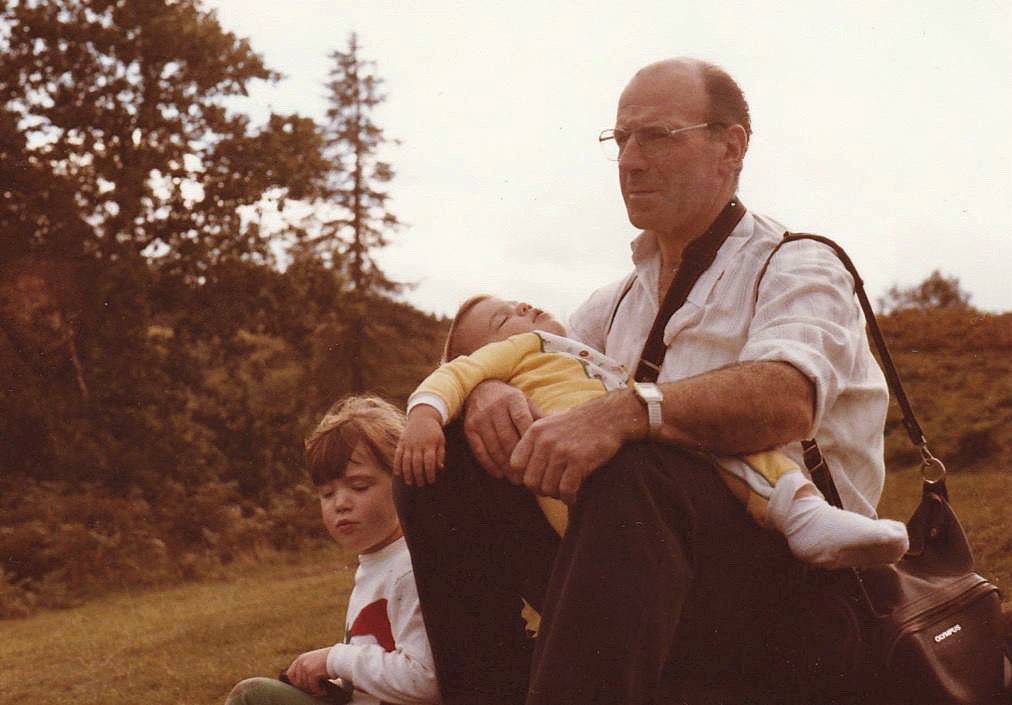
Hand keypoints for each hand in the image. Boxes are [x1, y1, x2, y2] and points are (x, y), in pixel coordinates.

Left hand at [284, 647, 331, 695]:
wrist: (339, 656)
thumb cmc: (328, 661)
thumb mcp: (314, 662)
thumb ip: (305, 670)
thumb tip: (300, 686)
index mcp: (300, 659)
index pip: (290, 675)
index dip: (296, 682)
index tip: (306, 686)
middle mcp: (301, 662)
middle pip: (298, 683)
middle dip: (307, 688)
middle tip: (317, 688)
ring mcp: (305, 666)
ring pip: (305, 686)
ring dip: (314, 690)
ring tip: (322, 688)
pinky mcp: (311, 672)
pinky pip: (313, 687)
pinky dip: (319, 691)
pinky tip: (324, 690)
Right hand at [394, 405, 445, 485]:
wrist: (422, 417)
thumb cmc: (434, 432)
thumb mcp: (441, 441)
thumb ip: (440, 455)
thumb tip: (440, 468)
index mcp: (430, 444)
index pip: (429, 461)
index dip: (430, 473)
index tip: (431, 481)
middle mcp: (418, 444)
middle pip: (417, 463)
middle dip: (418, 475)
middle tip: (420, 485)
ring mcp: (408, 443)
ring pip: (406, 461)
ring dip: (407, 473)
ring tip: (409, 483)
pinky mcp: (401, 442)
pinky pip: (398, 455)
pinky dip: (397, 465)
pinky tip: (398, 474)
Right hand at [463, 380, 541, 480]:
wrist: (480, 388)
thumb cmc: (510, 399)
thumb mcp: (525, 401)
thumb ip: (538, 416)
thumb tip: (559, 433)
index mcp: (512, 399)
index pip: (522, 420)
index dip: (530, 440)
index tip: (539, 458)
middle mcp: (494, 407)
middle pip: (507, 437)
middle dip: (518, 459)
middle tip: (529, 476)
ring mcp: (480, 418)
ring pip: (494, 446)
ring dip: (505, 466)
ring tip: (516, 479)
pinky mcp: (469, 428)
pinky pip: (479, 450)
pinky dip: (489, 464)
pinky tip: (500, 474)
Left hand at [511, 390, 637, 503]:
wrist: (609, 416)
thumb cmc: (579, 424)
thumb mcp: (550, 425)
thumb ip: (535, 444)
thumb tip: (521, 474)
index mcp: (535, 431)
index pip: (516, 464)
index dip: (524, 477)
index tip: (537, 480)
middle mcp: (545, 441)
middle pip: (530, 481)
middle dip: (541, 490)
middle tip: (553, 489)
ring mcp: (562, 451)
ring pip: (548, 488)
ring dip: (557, 495)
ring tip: (565, 492)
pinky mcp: (579, 461)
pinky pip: (566, 490)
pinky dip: (569, 498)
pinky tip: (575, 496)